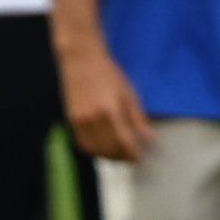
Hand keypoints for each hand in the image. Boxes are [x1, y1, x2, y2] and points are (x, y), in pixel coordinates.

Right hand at [60, 45, 151, 162]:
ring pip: (94, 149)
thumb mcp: (129, 93)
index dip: (132, 154)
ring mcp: (79, 121)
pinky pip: (82, 143)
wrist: (81, 61)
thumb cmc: (108, 73)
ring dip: (107, 157)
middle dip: (121, 157)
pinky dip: (93, 150)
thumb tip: (149, 138)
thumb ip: (137, 118)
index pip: (123, 141)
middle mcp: (92, 119)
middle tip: (131, 159)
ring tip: (119, 156)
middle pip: (108, 148)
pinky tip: (103, 149)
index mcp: (110, 111)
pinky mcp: (70, 120)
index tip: (140, 159)